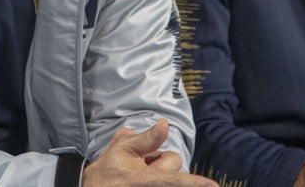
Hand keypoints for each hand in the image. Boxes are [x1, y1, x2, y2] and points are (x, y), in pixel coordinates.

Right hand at [82, 119, 217, 186]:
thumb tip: (165, 124)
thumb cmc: (108, 171)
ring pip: (171, 175)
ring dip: (158, 171)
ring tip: (139, 176)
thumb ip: (146, 139)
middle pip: (174, 163)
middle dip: (161, 160)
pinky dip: (156, 175)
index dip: (196, 184)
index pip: (176, 180)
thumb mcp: (122, 150)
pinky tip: (139, 178)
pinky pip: (167, 179)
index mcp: (145, 179)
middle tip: (141, 164)